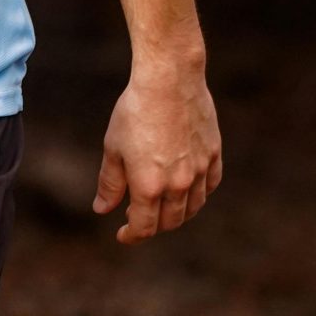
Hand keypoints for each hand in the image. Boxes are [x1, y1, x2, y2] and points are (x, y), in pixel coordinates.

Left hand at [90, 57, 221, 244]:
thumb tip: (102, 209)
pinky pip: (210, 185)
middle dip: (153, 225)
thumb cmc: (135, 111)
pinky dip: (199, 193)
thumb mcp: (113, 148)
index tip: (123, 234)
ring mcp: (199, 170)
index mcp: (149, 186)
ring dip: (177, 213)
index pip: (144, 228)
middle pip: (170, 222)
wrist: (169, 79)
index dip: (132, 236)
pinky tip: (188, 188)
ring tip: (163, 206)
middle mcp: (178, 184)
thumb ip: (110, 184)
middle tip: (139, 217)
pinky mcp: (213, 154)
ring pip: (193, 207)